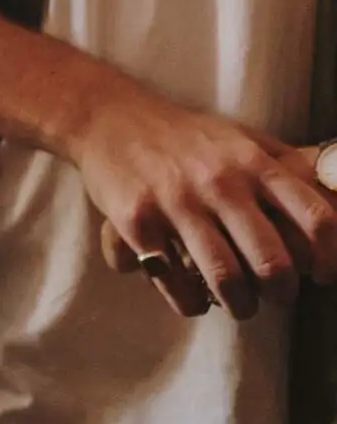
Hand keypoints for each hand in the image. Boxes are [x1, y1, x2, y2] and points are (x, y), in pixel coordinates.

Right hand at [70, 93, 336, 319]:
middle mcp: (220, 182)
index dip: (328, 258)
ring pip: (225, 279)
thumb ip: (285, 165)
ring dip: (239, 305)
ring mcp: (176, 203)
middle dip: (281, 293)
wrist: (108, 117)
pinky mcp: (137, 221)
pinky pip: (173, 281)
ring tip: (238, 305)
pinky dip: (188, 302)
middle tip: (274, 296)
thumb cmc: (185, 135)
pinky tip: (192, 298)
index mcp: (253, 163)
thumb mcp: (241, 137)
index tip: (320, 275)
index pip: (316, 218)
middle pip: (273, 262)